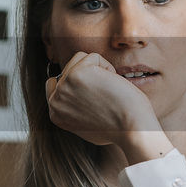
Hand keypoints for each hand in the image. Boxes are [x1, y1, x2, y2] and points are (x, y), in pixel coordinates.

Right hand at [45, 52, 159, 147]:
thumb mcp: (88, 124)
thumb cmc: (119, 128)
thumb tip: (77, 92)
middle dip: (89, 76)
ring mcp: (64, 87)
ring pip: (79, 59)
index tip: (92, 90)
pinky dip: (108, 67)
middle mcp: (55, 101)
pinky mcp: (77, 74)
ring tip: (109, 90)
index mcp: (56, 114)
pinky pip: (93, 57)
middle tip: (105, 95)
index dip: (76, 82)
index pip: (54, 85)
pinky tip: (113, 85)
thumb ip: (75, 110)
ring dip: (98, 70)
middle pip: (68, 70)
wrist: (131, 130)